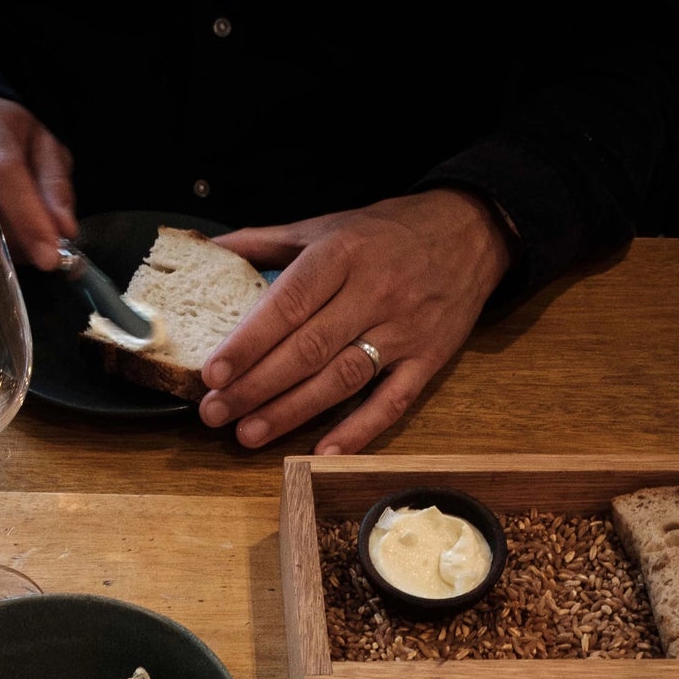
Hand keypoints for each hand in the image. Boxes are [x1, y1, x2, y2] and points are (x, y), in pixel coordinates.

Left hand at [198, 189, 512, 452]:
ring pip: (342, 379)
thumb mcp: (326, 224)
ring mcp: (404, 330)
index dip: (249, 342)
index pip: (288, 304)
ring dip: (293, 412)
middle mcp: (374, 293)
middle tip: (215, 414)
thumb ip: (265, 240)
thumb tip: (207, 250)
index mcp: (342, 254)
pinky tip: (322, 454)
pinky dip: (359, 430)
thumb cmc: (386, 231)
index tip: (213, 373)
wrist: (471, 231)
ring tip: (249, 434)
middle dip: (257, 386)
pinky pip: (393, 402)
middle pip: (308, 349)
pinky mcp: (429, 359)